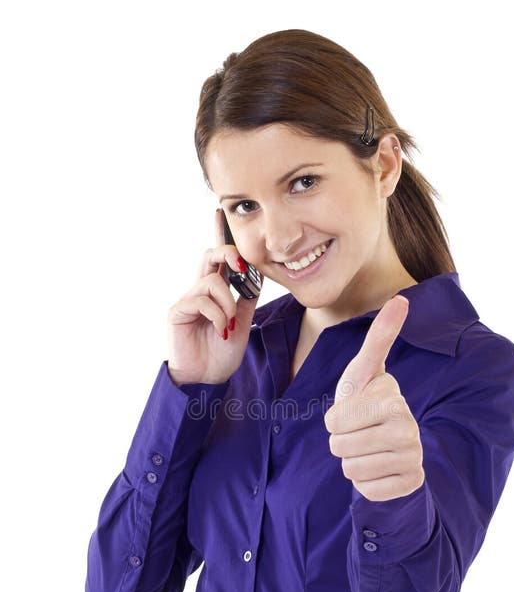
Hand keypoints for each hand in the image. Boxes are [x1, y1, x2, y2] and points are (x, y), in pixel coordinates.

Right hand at [166, 210, 261, 385]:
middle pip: (210, 257)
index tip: (219, 212)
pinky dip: (217, 314)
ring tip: (229, 324)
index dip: (218, 235)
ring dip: (227, 302)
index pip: (218, 259)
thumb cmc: (221, 353)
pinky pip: (201, 300)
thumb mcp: (243, 323)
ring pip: (212, 281)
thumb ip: (247, 300)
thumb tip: (257, 277)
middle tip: (241, 265)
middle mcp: (200, 291)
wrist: (207, 379)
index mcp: (216, 292)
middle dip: (227, 254)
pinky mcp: (177, 312)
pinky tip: (220, 329)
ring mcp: (187, 300)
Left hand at [323, 295, 424, 500]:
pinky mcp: (411, 482)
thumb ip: (379, 338)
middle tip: (360, 434)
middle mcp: (408, 427)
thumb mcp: (364, 374)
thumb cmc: (368, 407)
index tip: (354, 412)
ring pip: (351, 469)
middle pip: (340, 446)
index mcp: (392, 398)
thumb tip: (402, 297)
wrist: (392, 449)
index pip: (335, 420)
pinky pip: (366, 490)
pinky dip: (365, 484)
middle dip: (341, 442)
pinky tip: (380, 471)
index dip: (335, 420)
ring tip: (368, 451)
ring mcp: (413, 456)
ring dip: (352, 463)